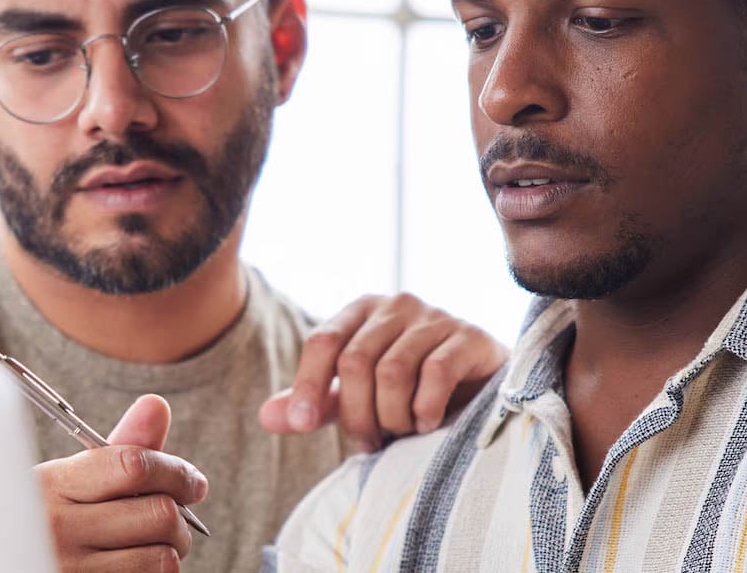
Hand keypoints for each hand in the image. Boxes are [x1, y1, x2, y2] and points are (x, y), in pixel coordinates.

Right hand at [34, 394, 207, 572]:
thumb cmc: (47, 518)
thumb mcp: (71, 480)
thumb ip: (120, 448)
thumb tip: (157, 404)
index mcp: (52, 483)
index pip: (133, 466)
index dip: (176, 472)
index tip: (194, 483)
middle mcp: (57, 527)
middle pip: (158, 513)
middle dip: (181, 517)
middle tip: (177, 519)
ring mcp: (70, 568)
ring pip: (161, 556)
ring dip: (172, 550)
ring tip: (158, 544)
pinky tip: (138, 564)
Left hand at [260, 293, 507, 450]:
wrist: (480, 390)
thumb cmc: (410, 391)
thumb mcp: (356, 397)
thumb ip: (315, 403)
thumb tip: (266, 417)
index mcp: (362, 311)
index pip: (323, 341)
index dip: (308, 384)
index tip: (303, 424)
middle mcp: (397, 304)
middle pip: (355, 361)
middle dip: (357, 413)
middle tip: (370, 441)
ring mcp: (436, 316)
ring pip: (393, 371)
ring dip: (392, 415)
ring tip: (402, 431)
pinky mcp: (470, 336)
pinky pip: (435, 373)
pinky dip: (425, 409)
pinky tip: (427, 423)